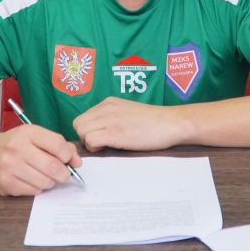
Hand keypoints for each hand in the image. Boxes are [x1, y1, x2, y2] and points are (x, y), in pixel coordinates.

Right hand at [0, 124, 81, 195]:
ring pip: (45, 183)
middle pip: (53, 168)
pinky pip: (33, 192)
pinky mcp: (4, 185)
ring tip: (42, 175)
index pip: (58, 145)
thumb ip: (59, 145)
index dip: (68, 155)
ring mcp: (8, 168)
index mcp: (26, 133)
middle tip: (62, 173)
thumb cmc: (14, 144)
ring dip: (49, 181)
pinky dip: (36, 188)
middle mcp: (16, 149)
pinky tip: (29, 179)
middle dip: (63, 173)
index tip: (67, 159)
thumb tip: (77, 162)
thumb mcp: (34, 136)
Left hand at [73, 97, 188, 152]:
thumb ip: (112, 118)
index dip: (88, 131)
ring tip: (106, 146)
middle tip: (101, 145)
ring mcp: (110, 119)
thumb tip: (97, 132)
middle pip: (78, 124)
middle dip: (85, 137)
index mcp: (109, 103)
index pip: (83, 117)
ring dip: (90, 143)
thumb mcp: (128, 113)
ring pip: (81, 132)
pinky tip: (110, 148)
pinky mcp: (115, 132)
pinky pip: (90, 140)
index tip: (99, 139)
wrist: (171, 123)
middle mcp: (106, 107)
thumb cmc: (154, 123)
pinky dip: (95, 148)